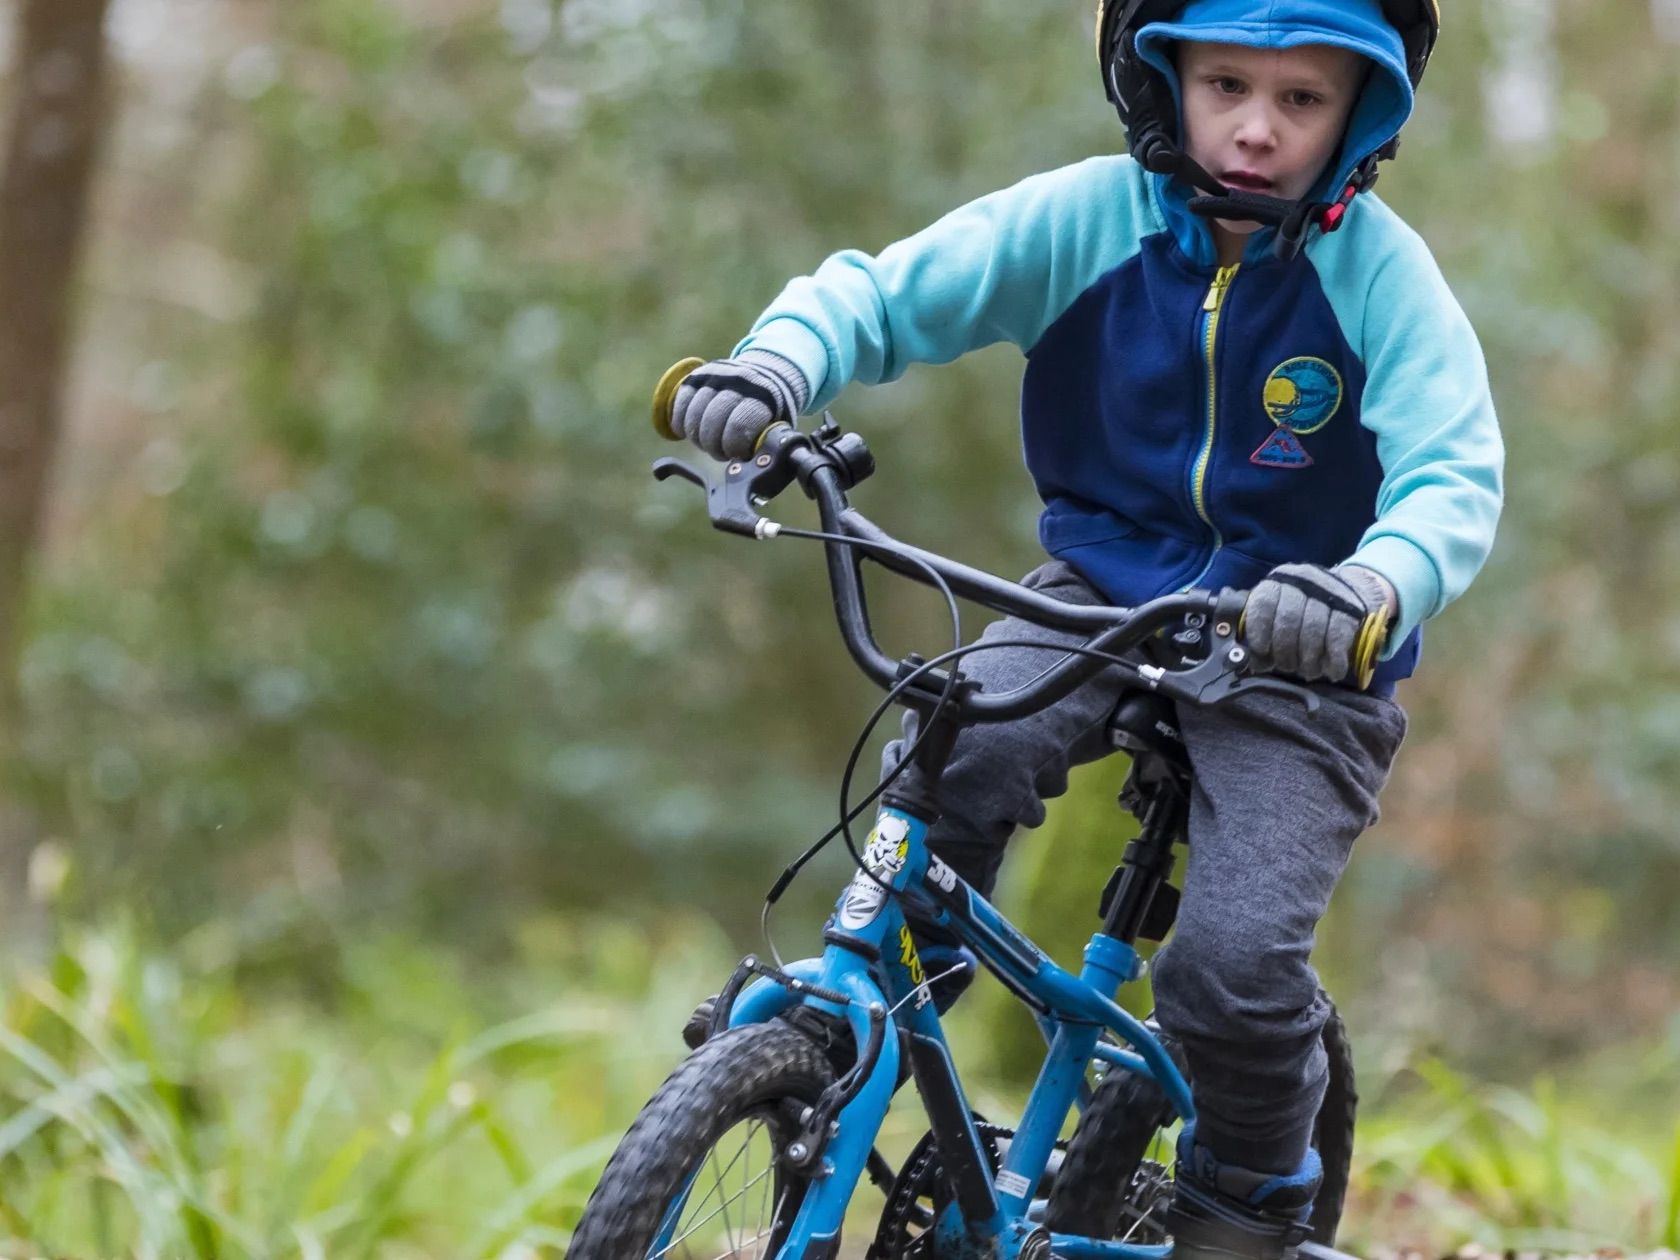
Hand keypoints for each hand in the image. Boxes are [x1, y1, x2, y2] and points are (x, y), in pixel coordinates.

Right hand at [669, 350, 808, 460]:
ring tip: (707, 443)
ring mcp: (716, 376)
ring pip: (694, 414)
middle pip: (712, 421)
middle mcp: (738, 382)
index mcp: (763, 397)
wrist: (766, 373)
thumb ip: (766, 443)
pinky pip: (681, 403)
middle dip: (712, 445)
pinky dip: (681, 422)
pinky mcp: (698, 375)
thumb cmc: (770, 410)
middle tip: (720, 453)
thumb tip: (754, 467)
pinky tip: (689, 432)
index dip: (732, 447)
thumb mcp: (778, 424)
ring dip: (696, 437)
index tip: (736, 455)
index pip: (738, 426)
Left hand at [1243, 564, 1395, 683]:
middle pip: (1288, 619)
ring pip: (1313, 629)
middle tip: (1288, 668)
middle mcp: (1303, 581)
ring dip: (1309, 658)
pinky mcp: (1351, 607)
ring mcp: (1329, 592)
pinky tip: (1332, 672)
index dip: (1259, 629)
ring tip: (1308, 672)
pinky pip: (1338, 636)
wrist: (1355, 589)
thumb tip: (1256, 664)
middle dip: (1285, 650)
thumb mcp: (1283, 611)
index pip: (1264, 603)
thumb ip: (1266, 634)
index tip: (1262, 650)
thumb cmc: (1308, 608)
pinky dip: (1334, 659)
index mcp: (1279, 580)